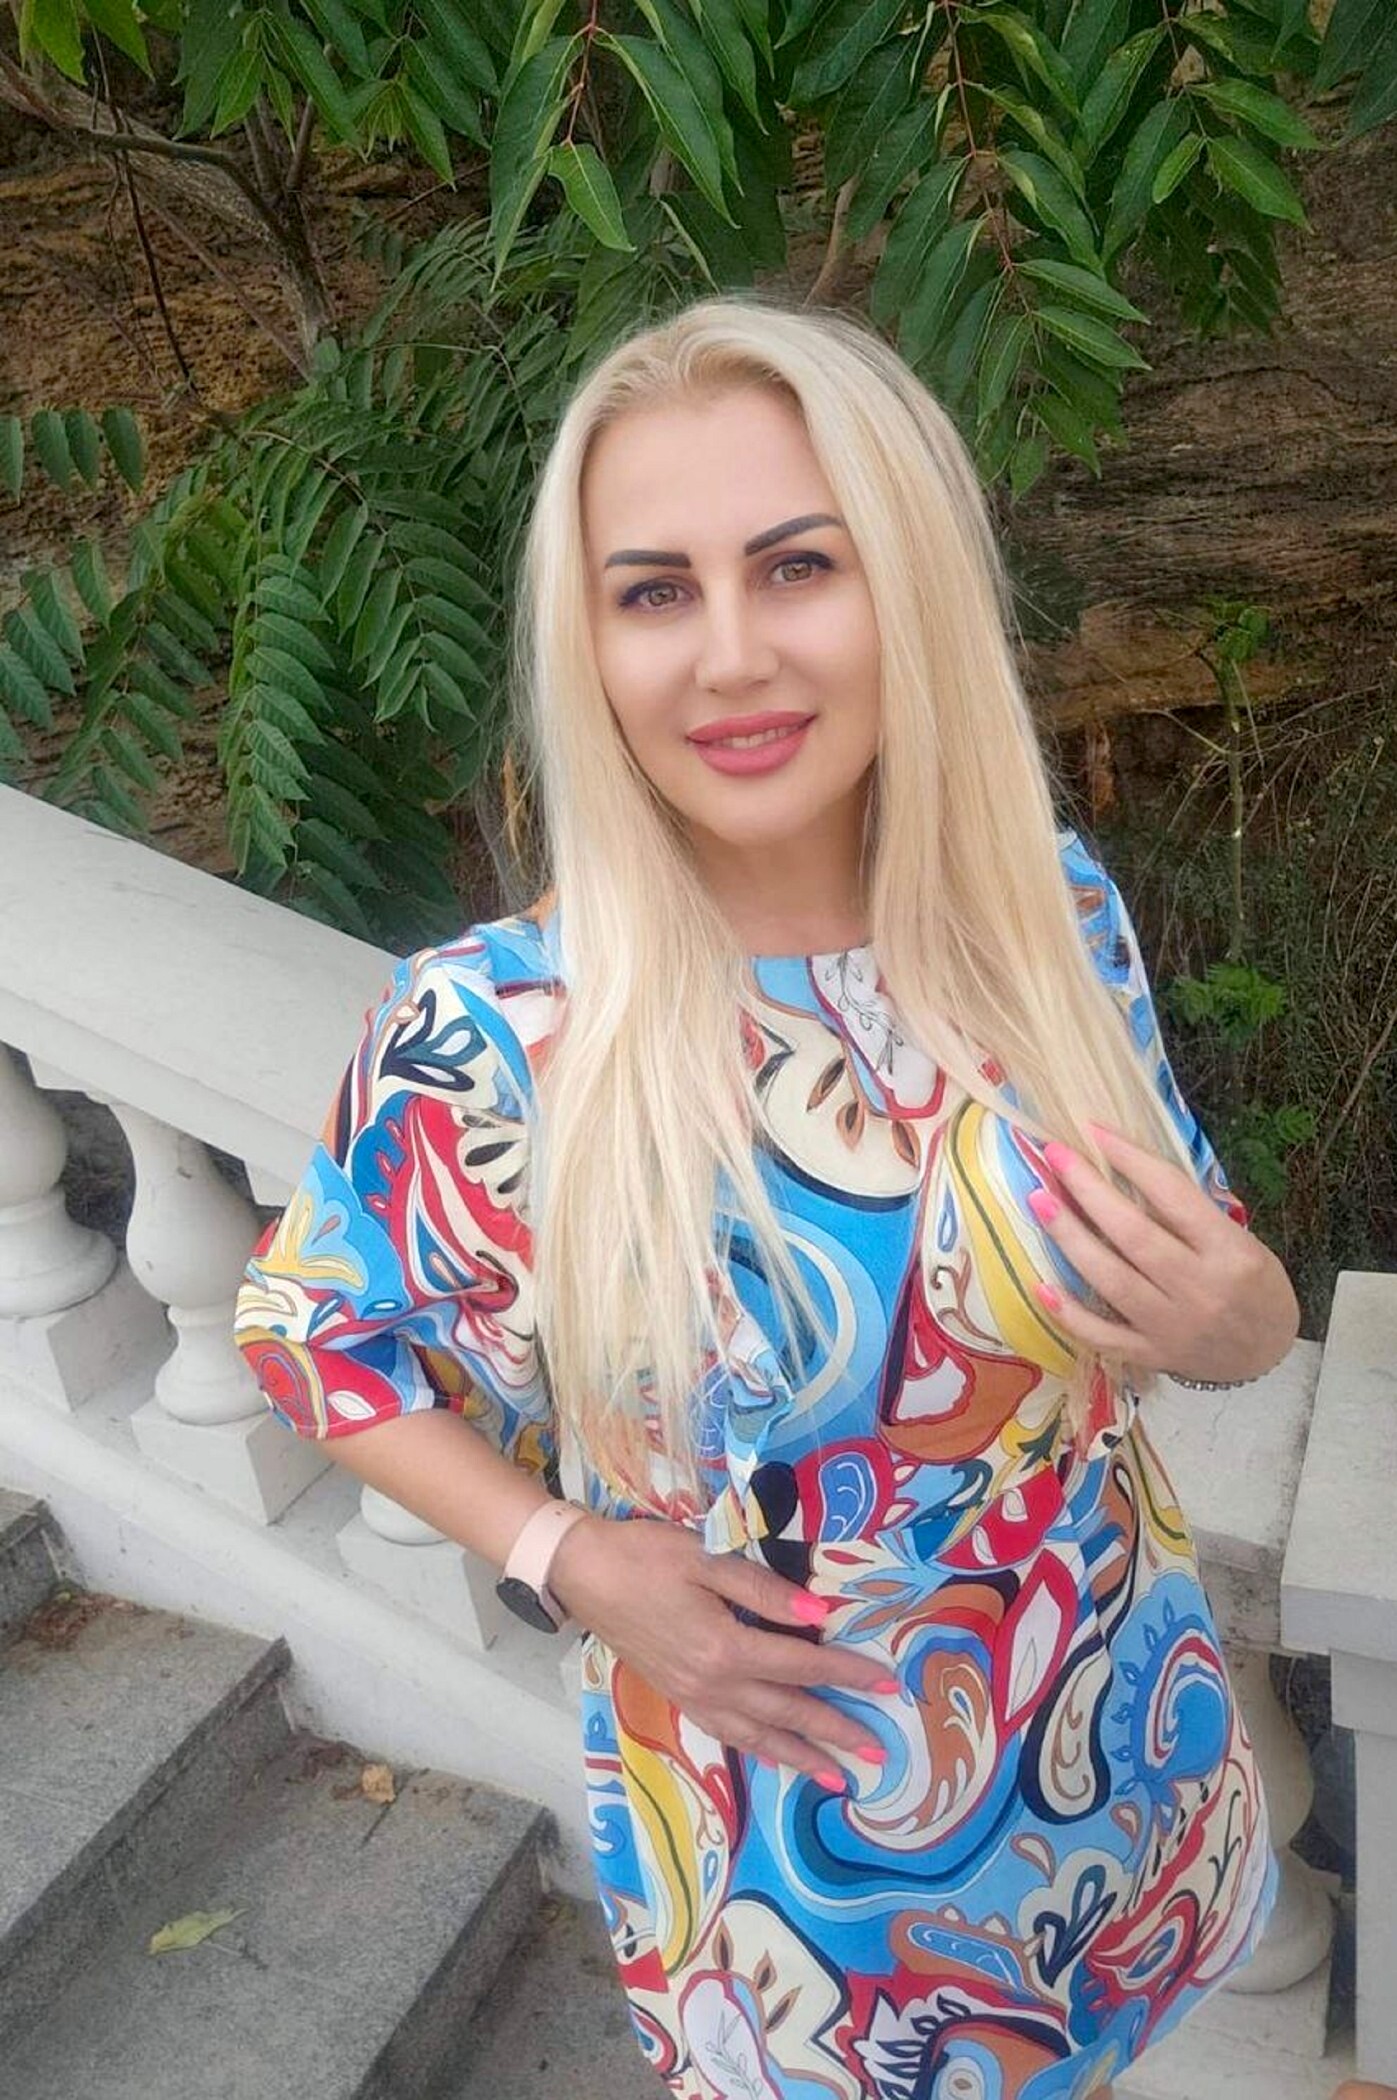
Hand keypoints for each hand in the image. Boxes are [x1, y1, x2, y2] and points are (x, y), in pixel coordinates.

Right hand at [548, 1512, 897, 1790]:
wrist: (582, 1573)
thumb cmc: (644, 1556)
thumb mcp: (705, 1559)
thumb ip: (763, 1590)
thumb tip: (818, 1613)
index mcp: (724, 1646)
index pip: (800, 1665)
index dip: (846, 1673)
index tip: (886, 1684)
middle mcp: (712, 1683)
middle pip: (786, 1712)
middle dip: (834, 1731)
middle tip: (877, 1752)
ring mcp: (693, 1696)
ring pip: (757, 1736)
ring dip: (800, 1757)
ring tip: (836, 1778)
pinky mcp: (677, 1696)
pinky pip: (728, 1734)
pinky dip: (758, 1751)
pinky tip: (774, 1758)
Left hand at [1026, 1121, 1299, 1381]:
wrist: (1268, 1353)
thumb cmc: (1253, 1284)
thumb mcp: (1241, 1241)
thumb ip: (1190, 1214)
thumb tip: (1125, 1167)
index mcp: (1229, 1252)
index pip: (1173, 1196)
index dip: (1131, 1160)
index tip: (1095, 1131)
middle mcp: (1200, 1289)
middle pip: (1134, 1235)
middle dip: (1089, 1191)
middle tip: (1055, 1156)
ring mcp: (1172, 1327)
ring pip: (1111, 1280)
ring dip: (1070, 1239)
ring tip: (1040, 1201)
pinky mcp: (1151, 1355)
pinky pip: (1102, 1336)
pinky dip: (1069, 1314)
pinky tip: (1041, 1285)